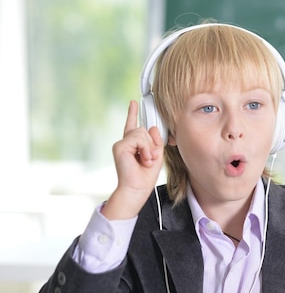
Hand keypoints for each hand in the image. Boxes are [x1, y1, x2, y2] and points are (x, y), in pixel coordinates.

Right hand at [102, 100, 163, 219]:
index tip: (133, 103)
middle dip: (152, 144)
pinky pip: (138, 138)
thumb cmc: (145, 177)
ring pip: (142, 133)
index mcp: (133, 145)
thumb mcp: (156, 155)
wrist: (137, 189)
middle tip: (151, 158)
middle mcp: (125, 143)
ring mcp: (121, 144)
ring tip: (147, 160)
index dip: (132, 113)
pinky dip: (145, 148)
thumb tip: (151, 127)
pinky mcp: (119, 146)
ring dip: (149, 148)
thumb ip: (156, 141)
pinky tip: (143, 159)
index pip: (132, 126)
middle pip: (144, 130)